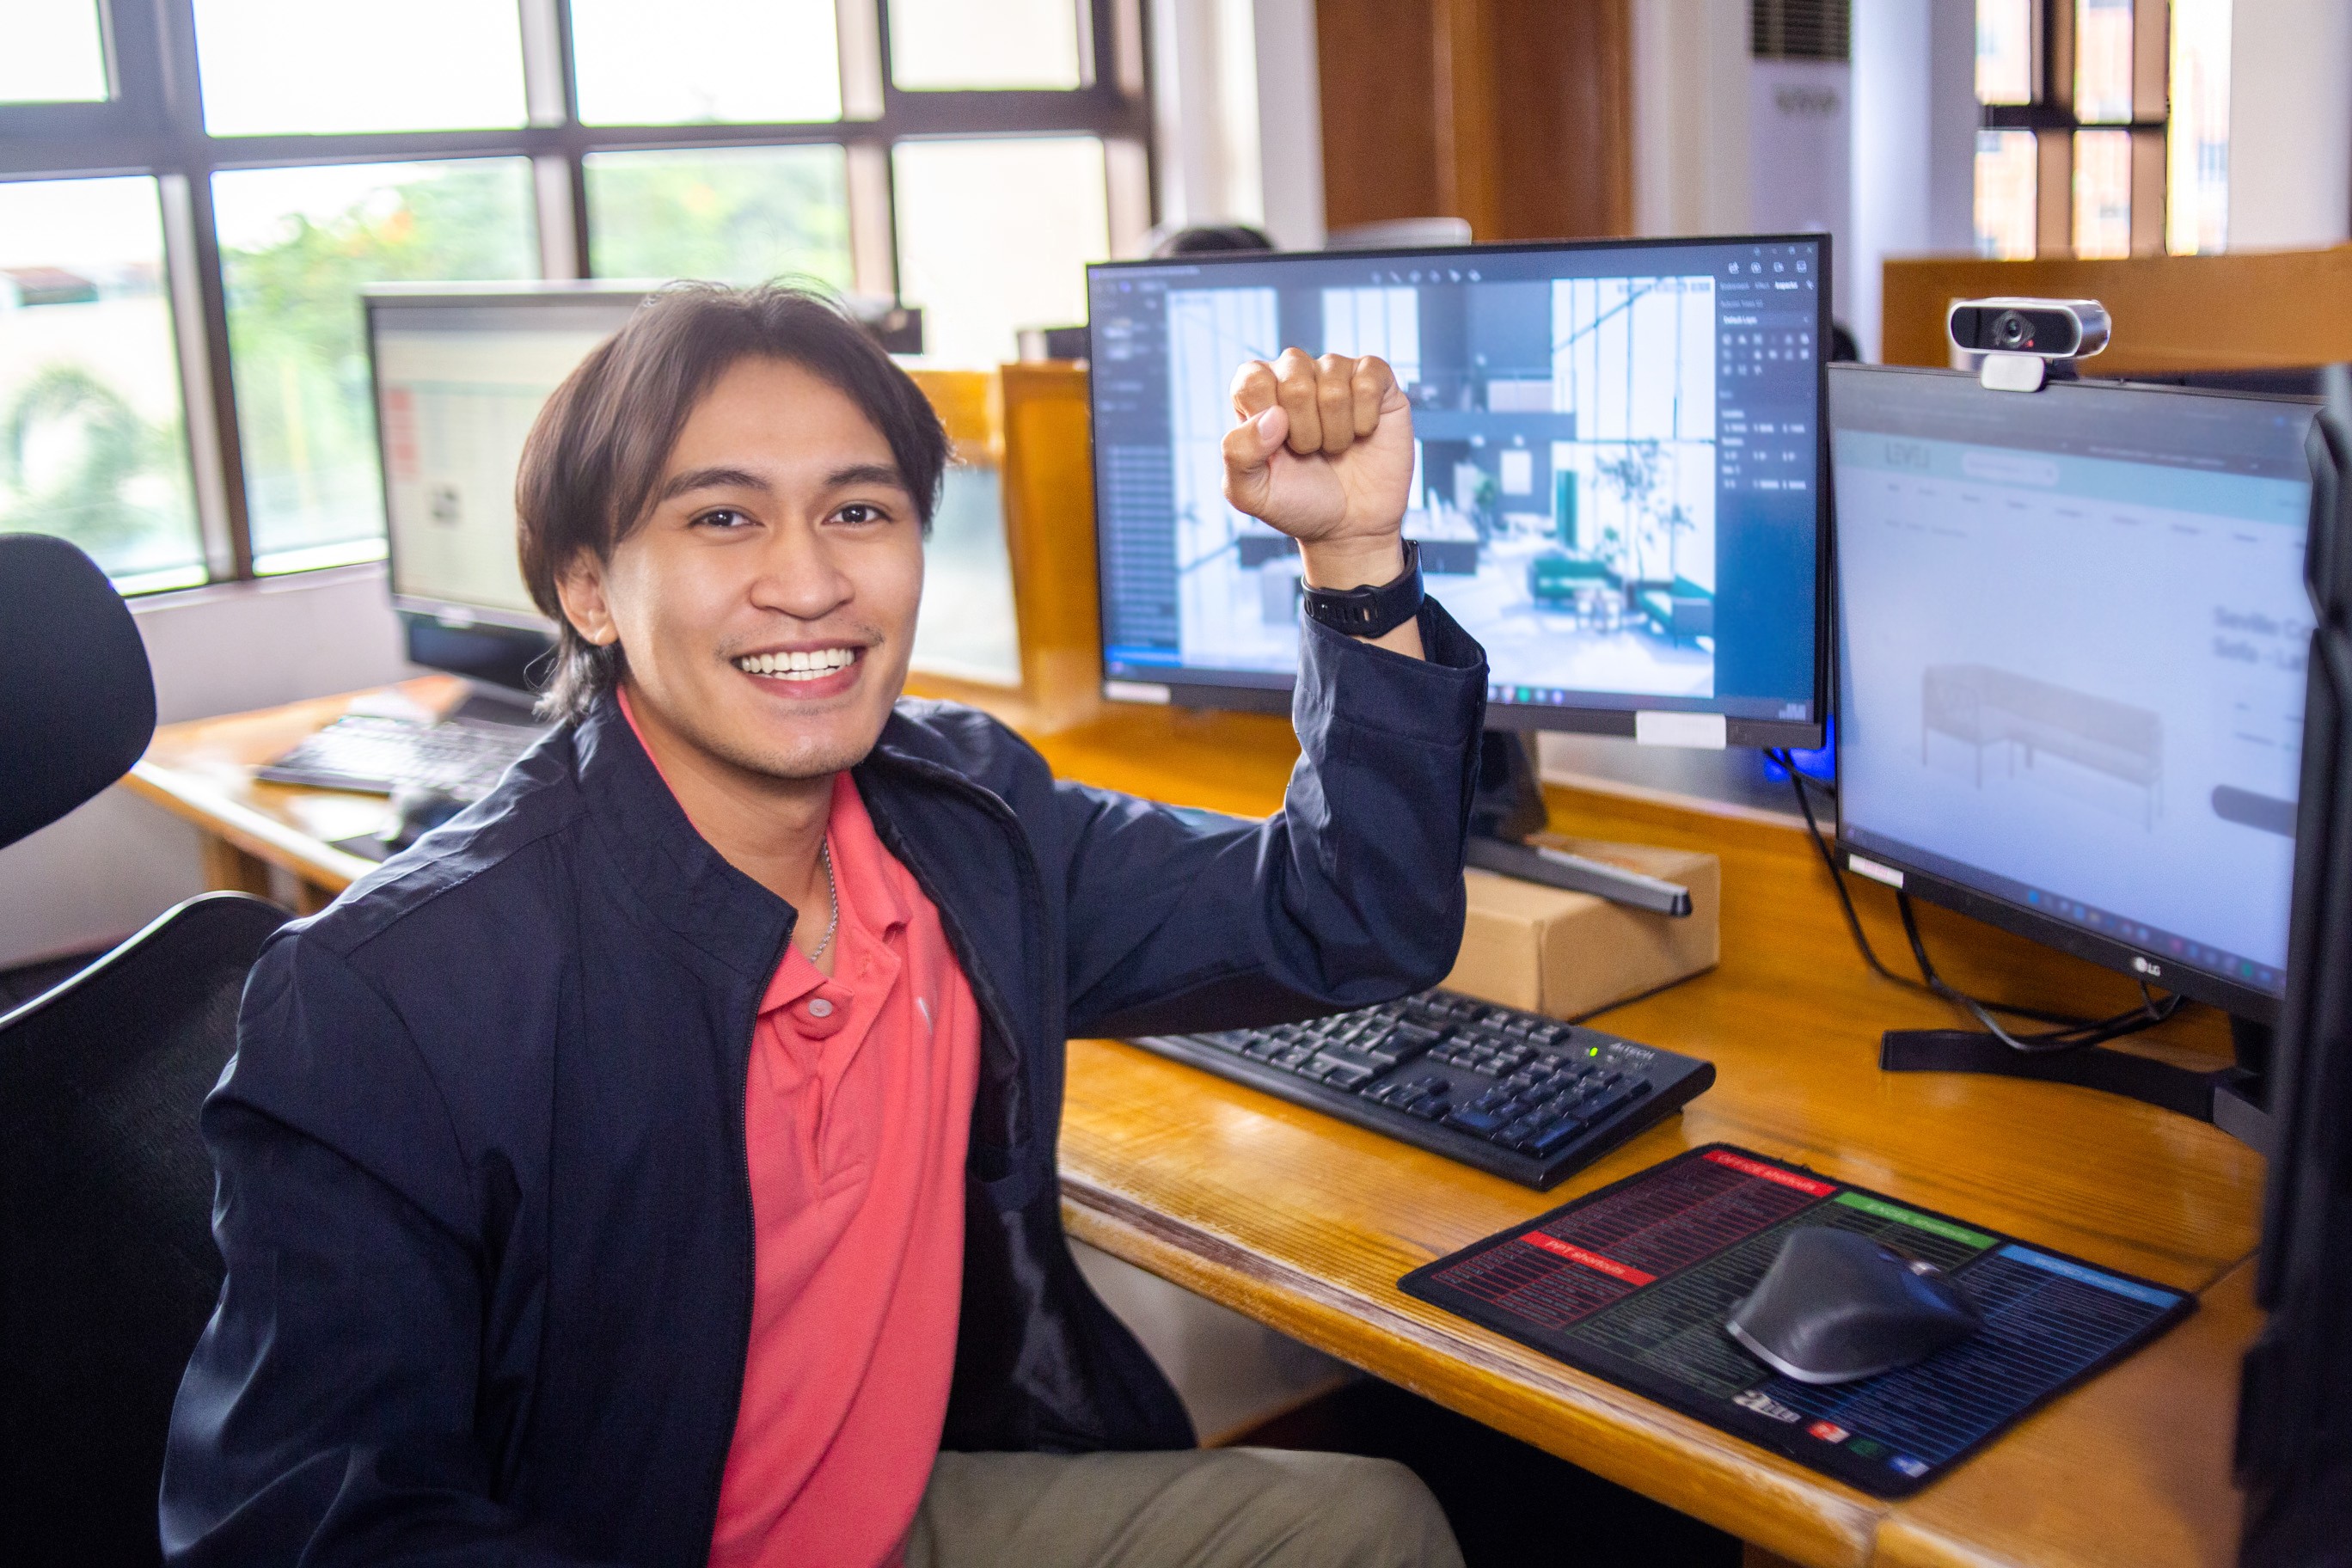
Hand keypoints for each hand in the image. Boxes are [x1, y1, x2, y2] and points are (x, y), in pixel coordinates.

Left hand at [1221, 349, 1414, 587]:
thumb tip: (1275, 414)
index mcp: (1256, 389)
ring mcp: (1336, 372)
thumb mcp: (1250, 492)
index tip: (1277, 450)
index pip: (1252, 381)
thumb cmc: (1296, 502)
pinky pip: (1370, 379)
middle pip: (1295, 381)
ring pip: (1334, 385)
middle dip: (1304, 433)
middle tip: (1310, 452)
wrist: (1350, 526)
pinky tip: (1362, 433)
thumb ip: (1239, 453)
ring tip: (1335, 447)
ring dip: (1336, 432)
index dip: (1267, 425)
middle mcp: (1294, 371)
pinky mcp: (1375, 378)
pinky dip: (1365, 419)